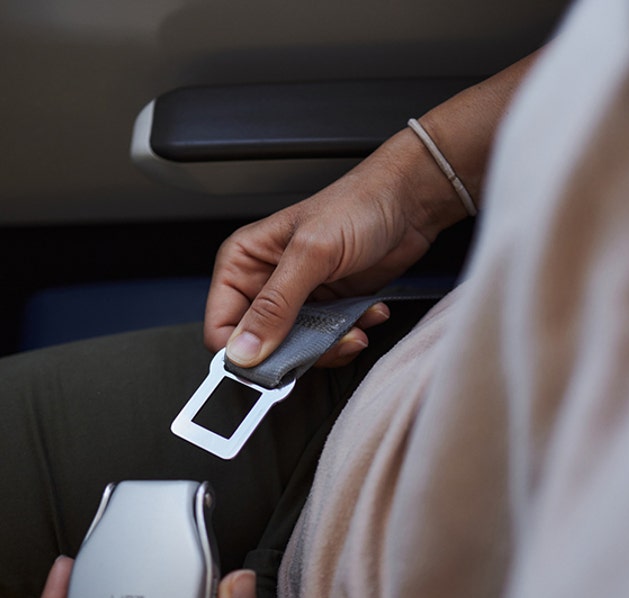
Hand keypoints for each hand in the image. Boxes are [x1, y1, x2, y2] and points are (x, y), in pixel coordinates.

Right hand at [204, 129, 468, 368]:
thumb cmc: (357, 206)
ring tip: (354, 326)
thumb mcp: (311, 255)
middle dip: (297, 352)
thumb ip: (275, 306)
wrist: (407, 203)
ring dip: (330, 346)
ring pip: (297, 351)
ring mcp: (297, 299)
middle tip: (327, 342)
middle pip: (261, 346)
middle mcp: (265, 283)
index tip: (273, 364)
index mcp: (243, 262)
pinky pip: (328, 343)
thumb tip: (243, 350)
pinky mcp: (327, 308)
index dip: (242, 352)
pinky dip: (350, 336)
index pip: (221, 326)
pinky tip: (367, 313)